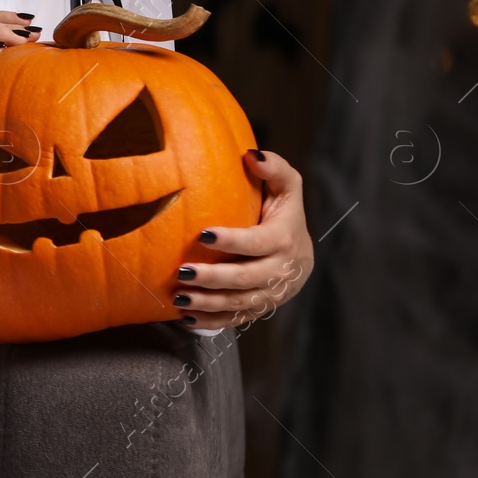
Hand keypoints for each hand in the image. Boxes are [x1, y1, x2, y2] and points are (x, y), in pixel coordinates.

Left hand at [171, 149, 312, 329]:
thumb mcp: (287, 187)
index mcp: (285, 239)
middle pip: (246, 279)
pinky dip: (211, 321)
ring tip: (178, 298)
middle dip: (214, 278)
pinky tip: (186, 317)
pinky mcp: (259, 309)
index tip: (203, 234)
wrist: (299, 254)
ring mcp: (270, 294)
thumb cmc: (284, 212)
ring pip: (239, 303)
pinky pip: (235, 319)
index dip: (232, 240)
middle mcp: (281, 271)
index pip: (257, 243)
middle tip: (183, 272)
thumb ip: (274, 169)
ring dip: (207, 303)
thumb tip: (250, 156)